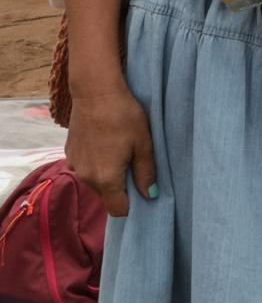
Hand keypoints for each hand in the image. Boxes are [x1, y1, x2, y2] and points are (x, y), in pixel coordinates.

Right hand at [65, 82, 156, 218]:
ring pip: (94, 182)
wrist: (95, 93)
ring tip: (121, 151)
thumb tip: (150, 196)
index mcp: (106, 178)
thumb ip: (146, 173)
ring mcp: (74, 165)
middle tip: (135, 166)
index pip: (117, 209)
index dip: (131, 205)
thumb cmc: (124, 116)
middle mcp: (85, 176)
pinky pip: (85, 167)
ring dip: (107, 175)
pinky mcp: (68, 153)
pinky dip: (96, 163)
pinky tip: (106, 144)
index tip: (142, 192)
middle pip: (106, 195)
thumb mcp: (143, 144)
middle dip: (120, 188)